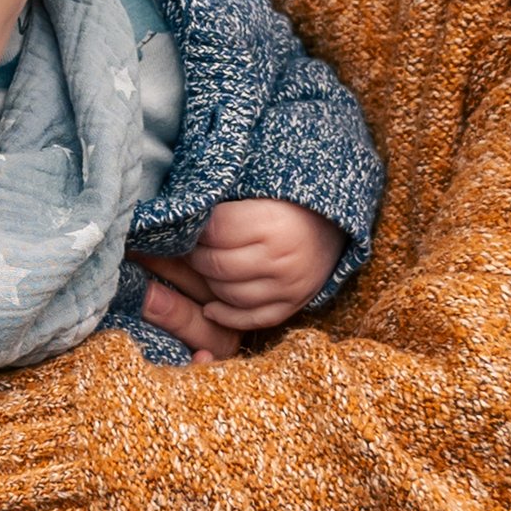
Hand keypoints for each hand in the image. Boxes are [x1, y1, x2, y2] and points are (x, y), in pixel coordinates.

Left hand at [135, 198, 339, 355]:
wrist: (333, 226)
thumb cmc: (288, 203)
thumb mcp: (259, 191)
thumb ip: (223, 202)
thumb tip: (177, 210)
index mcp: (272, 223)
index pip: (213, 231)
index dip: (192, 229)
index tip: (184, 225)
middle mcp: (281, 259)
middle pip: (216, 265)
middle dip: (193, 257)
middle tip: (185, 248)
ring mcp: (288, 287)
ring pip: (228, 294)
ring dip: (207, 283)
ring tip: (202, 267)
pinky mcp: (292, 305)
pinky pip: (250, 319)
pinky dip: (226, 315)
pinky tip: (210, 306)